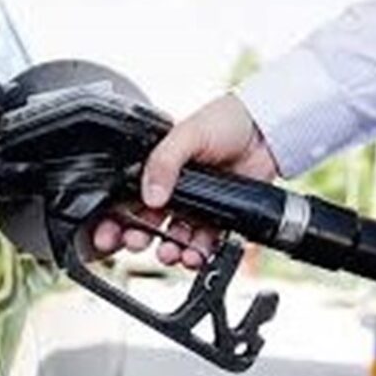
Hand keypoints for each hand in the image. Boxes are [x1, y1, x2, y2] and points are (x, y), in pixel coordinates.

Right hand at [93, 94, 278, 268]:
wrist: (266, 130)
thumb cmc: (225, 121)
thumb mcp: (186, 133)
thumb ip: (163, 162)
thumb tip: (150, 196)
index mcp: (157, 170)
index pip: (128, 199)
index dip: (115, 219)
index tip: (109, 234)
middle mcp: (173, 191)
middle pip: (147, 225)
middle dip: (138, 239)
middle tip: (137, 243)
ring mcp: (196, 207)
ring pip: (174, 238)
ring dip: (169, 251)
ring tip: (171, 253)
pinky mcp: (219, 218)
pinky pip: (204, 244)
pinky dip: (198, 253)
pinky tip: (195, 254)